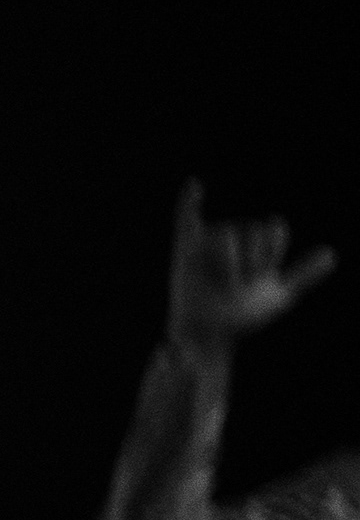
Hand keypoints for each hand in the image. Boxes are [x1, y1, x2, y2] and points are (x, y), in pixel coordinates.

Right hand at [168, 181, 335, 352]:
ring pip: (226, 235)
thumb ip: (303, 274)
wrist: (211, 334)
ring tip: (226, 284)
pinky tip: (196, 184)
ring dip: (231, 262)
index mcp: (255, 248)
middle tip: (242, 285)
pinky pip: (185, 220)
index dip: (272, 251)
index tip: (265, 273)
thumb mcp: (278, 296)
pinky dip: (189, 201)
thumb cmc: (241, 318)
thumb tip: (333, 254)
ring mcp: (209, 246)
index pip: (272, 231)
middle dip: (252, 258)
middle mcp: (235, 244)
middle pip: (251, 230)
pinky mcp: (185, 250)